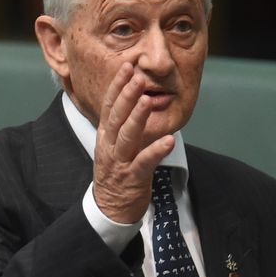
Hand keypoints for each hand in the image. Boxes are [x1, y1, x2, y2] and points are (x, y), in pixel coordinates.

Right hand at [93, 63, 174, 222]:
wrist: (110, 210)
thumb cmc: (117, 173)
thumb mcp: (116, 145)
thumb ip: (125, 124)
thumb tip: (139, 99)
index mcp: (106, 136)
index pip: (109, 106)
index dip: (117, 86)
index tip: (127, 66)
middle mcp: (109, 146)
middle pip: (116, 117)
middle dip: (127, 95)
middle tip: (137, 76)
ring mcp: (120, 163)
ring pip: (127, 137)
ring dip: (138, 118)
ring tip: (148, 101)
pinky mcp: (132, 179)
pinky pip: (144, 163)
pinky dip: (156, 151)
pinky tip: (169, 140)